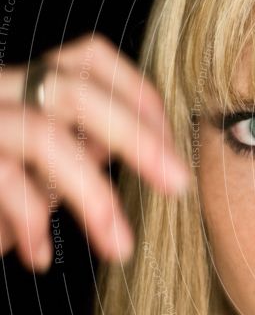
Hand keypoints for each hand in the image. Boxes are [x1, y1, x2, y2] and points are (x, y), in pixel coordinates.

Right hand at [0, 33, 188, 272]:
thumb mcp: (40, 163)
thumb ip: (81, 145)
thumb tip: (148, 145)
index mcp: (26, 83)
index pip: (88, 59)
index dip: (136, 92)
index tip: (170, 140)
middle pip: (74, 91)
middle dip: (135, 137)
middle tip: (178, 184)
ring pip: (42, 136)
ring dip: (91, 195)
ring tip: (120, 246)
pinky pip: (1, 178)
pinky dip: (30, 221)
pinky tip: (39, 255)